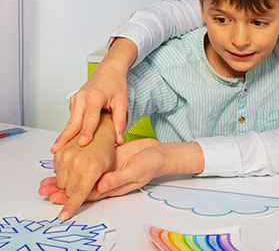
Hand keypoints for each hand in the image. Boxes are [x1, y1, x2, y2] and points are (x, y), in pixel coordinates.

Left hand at [39, 139, 204, 218]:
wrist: (158, 152)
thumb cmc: (151, 163)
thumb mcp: (135, 170)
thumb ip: (117, 178)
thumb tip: (100, 186)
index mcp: (111, 186)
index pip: (87, 194)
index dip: (71, 199)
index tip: (56, 201)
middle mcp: (105, 179)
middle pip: (79, 186)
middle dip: (61, 189)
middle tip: (43, 189)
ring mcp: (105, 168)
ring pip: (81, 176)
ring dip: (64, 178)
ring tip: (47, 180)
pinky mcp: (106, 158)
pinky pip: (89, 162)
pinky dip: (75, 163)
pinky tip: (64, 160)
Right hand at [41, 113, 115, 218]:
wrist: (100, 129)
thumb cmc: (106, 149)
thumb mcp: (108, 169)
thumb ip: (99, 184)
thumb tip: (93, 195)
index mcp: (92, 168)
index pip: (78, 194)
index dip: (70, 207)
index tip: (63, 217)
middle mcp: (77, 162)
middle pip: (68, 190)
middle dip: (73, 192)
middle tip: (83, 182)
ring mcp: (67, 156)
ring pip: (60, 182)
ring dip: (68, 182)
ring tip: (80, 171)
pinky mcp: (59, 152)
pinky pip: (56, 171)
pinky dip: (63, 172)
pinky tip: (74, 165)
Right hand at [51, 38, 136, 151]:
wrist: (108, 72)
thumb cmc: (115, 85)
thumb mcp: (122, 103)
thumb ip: (120, 121)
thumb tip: (119, 140)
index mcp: (94, 97)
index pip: (90, 118)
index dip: (86, 132)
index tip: (82, 144)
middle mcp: (82, 98)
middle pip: (73, 122)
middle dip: (64, 137)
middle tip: (56, 150)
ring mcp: (75, 100)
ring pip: (71, 122)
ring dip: (65, 135)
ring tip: (58, 150)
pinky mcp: (74, 103)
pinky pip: (72, 118)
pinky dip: (71, 129)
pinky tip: (69, 140)